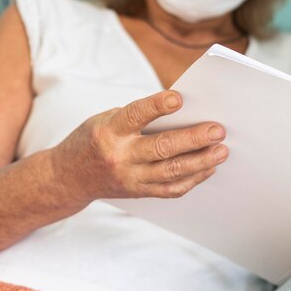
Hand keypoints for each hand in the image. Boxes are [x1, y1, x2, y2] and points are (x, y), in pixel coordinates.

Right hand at [51, 90, 227, 203]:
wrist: (68, 178)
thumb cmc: (94, 139)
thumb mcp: (107, 119)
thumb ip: (139, 117)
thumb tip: (184, 114)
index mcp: (108, 131)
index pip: (134, 116)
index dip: (156, 106)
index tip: (179, 98)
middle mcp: (120, 157)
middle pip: (162, 148)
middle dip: (194, 138)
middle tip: (218, 130)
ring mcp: (130, 178)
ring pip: (172, 172)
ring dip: (201, 161)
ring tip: (222, 151)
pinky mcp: (139, 192)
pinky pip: (171, 189)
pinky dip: (193, 179)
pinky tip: (208, 168)